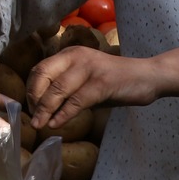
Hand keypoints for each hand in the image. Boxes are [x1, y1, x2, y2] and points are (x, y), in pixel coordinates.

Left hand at [25, 46, 159, 129]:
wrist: (147, 76)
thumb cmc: (114, 81)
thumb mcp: (85, 80)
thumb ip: (66, 89)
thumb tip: (41, 108)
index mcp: (69, 54)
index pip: (39, 69)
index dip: (31, 90)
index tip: (30, 108)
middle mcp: (76, 56)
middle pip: (43, 76)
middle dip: (34, 99)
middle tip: (33, 119)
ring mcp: (89, 69)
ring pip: (58, 89)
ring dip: (45, 110)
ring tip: (38, 125)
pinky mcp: (102, 83)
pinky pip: (76, 101)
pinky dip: (63, 115)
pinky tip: (56, 125)